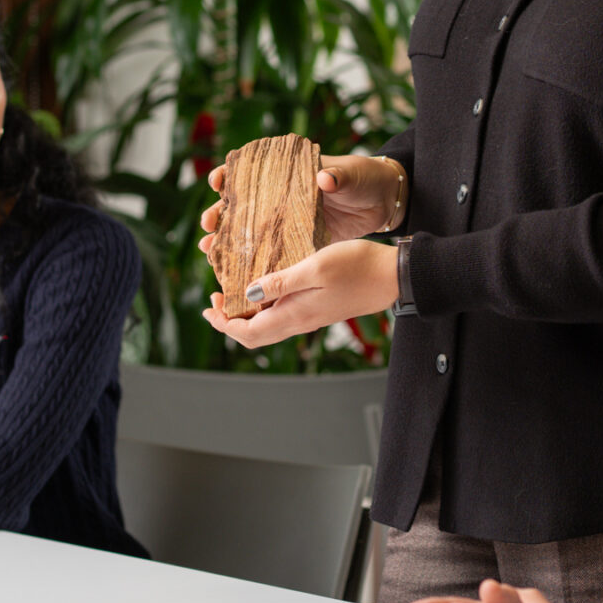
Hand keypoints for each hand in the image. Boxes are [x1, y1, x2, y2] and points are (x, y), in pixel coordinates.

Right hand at [201, 152, 403, 247]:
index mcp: (287, 174)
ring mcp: (287, 221)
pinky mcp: (299, 242)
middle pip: (241, 205)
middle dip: (219, 214)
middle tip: (208, 225)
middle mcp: (281, 198)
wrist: (385, 202)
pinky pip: (272, 253)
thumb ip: (337, 177)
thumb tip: (324, 178)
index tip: (217, 183)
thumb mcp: (350, 175)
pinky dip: (254, 262)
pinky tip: (238, 272)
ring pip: (250, 231)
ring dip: (228, 240)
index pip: (249, 171)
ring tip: (209, 249)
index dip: (228, 175)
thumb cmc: (363, 180)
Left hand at [201, 238, 396, 348]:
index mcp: (295, 315)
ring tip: (235, 292)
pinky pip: (283, 315)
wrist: (392, 275)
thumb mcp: (314, 267)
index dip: (224, 324)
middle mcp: (300, 322)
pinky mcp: (319, 309)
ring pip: (269, 326)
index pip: (248, 334)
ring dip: (247, 314)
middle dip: (231, 322)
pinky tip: (265, 286)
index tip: (211, 305)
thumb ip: (280, 282)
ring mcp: (310, 317)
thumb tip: (247, 294)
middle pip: (256, 336)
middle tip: (216, 300)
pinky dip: (265, 306)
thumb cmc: (357, 267)